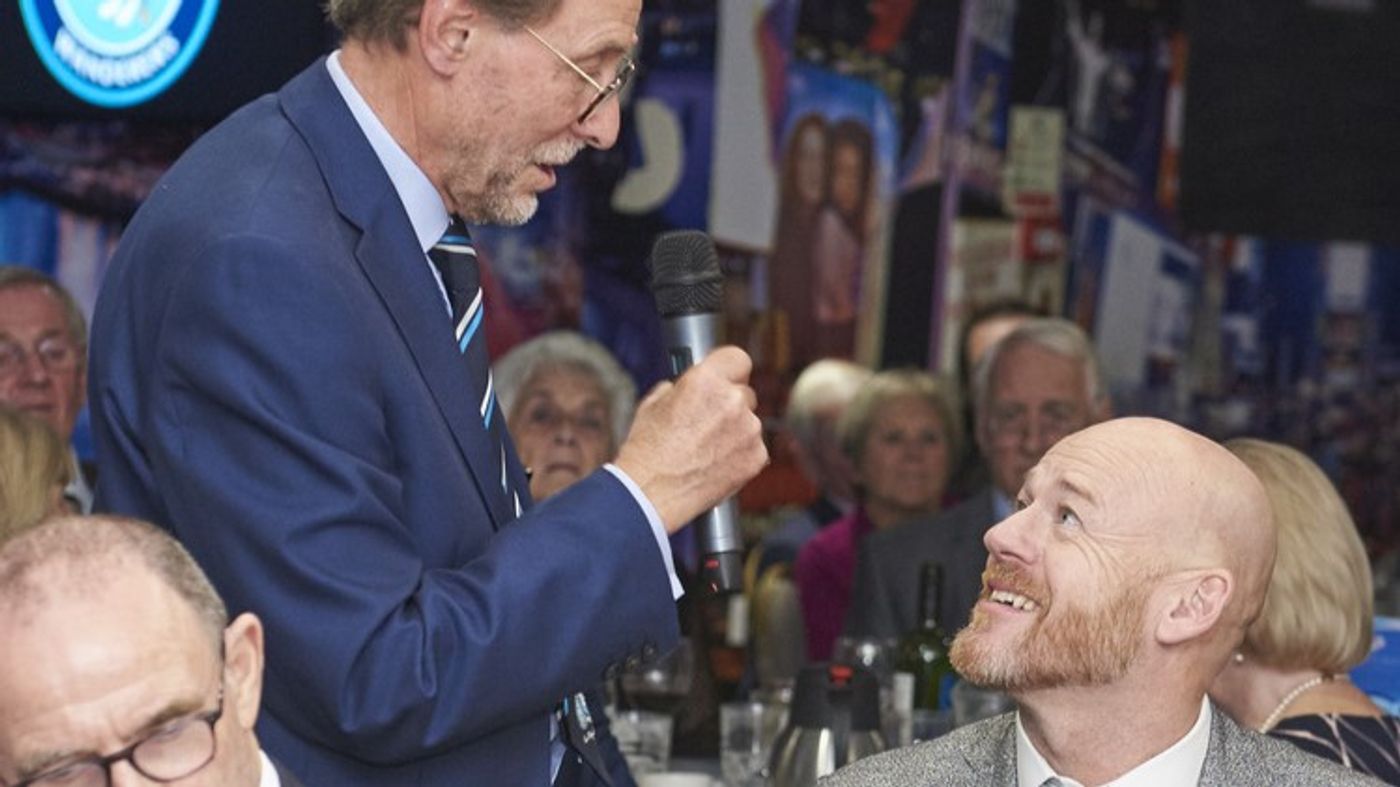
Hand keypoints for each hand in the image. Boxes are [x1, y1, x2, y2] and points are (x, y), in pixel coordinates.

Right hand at [614, 346, 766, 532]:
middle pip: (745, 392)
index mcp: (706, 380)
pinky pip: (754, 448)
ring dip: (735, 431)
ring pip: (750, 422)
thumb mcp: (654, 403)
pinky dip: (740, 455)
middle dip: (730, 404)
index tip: (725, 377)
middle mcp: (732, 401)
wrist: (649, 493)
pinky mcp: (756, 458)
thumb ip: (683, 387)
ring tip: (706, 450)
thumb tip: (694, 384)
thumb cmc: (646, 450)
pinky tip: (715, 464)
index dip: (729, 369)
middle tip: (709, 421)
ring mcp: (748, 431)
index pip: (737, 358)